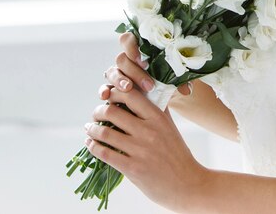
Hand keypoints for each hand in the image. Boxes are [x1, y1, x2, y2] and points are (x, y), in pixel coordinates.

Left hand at [84, 86, 206, 210]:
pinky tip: (91, 144)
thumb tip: (147, 93)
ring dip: (93, 129)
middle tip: (96, 114)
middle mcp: (148, 131)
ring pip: (106, 133)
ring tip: (89, 128)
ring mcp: (139, 150)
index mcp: (158, 118)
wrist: (186, 183)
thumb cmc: (178, 154)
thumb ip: (158, 110)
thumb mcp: (170, 127)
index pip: (131, 96)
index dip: (115, 93)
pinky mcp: (132, 169)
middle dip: (99, 111)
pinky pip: (106, 154)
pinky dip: (94, 147)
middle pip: (114, 112)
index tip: (109, 96)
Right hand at [99, 31, 192, 100]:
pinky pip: (104, 87)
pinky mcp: (111, 87)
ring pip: (112, 71)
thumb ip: (179, 81)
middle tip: (147, 84)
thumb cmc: (164, 80)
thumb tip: (187, 90)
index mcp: (139, 49)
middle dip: (134, 71)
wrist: (156, 97)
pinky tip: (106, 97)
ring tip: (129, 89)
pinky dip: (103, 91)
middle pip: (122, 58)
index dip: (134, 48)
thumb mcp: (173, 78)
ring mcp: (116, 73)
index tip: (145, 61)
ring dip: (120, 80)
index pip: (129, 39)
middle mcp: (125, 59)